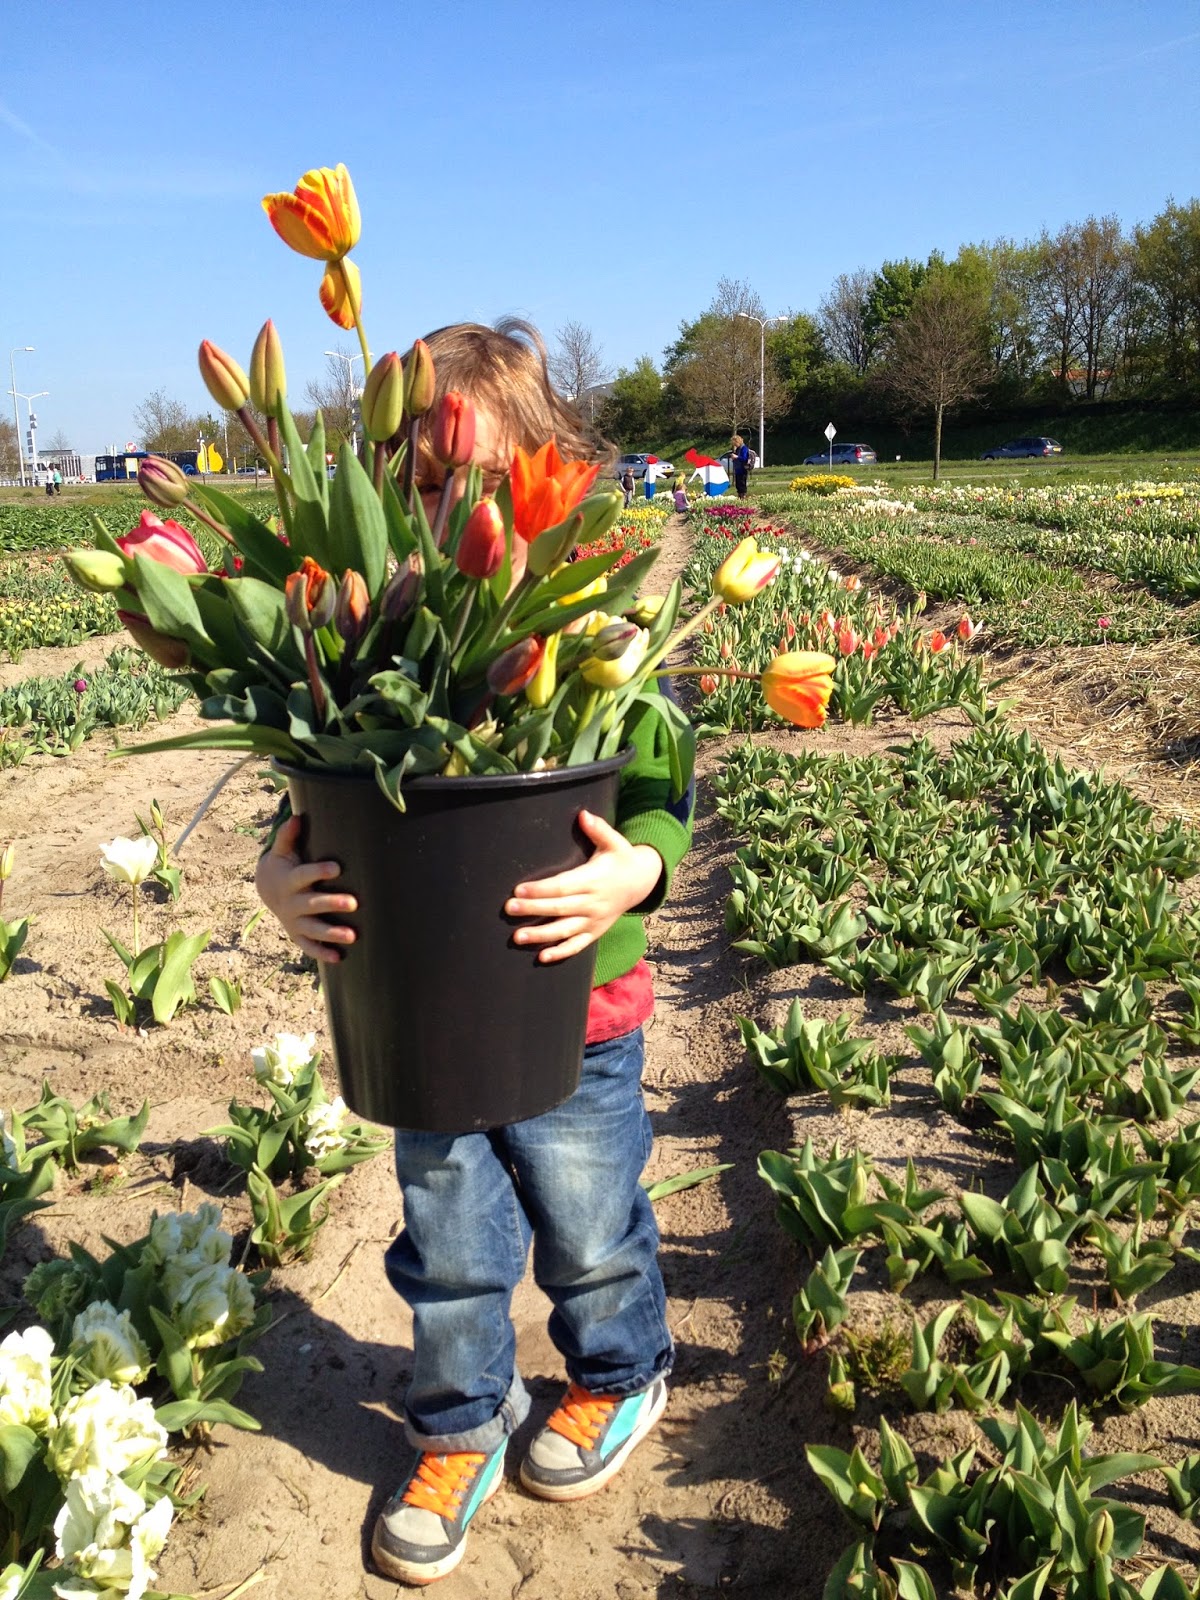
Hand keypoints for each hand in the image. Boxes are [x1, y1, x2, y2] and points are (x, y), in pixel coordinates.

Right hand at [254, 814, 357, 964]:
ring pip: (313, 929)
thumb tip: (296, 816)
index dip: (319, 872)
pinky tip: (339, 958)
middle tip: (354, 903)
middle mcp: (292, 903)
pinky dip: (321, 953)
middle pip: (312, 905)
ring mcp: (294, 921)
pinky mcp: (297, 934)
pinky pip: (309, 947)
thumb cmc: (283, 865)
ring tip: (352, 936)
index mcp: (290, 880)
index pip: (304, 875)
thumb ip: (288, 836)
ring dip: (332, 934)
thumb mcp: (282, 851)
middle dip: (332, 904)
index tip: (336, 868)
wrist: (267, 889)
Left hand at [504, 810, 662, 963]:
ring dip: (541, 936)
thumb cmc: (621, 858)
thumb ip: (599, 830)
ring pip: (565, 931)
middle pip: (559, 908)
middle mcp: (594, 903)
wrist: (642, 882)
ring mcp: (595, 920)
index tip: (518, 890)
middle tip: (509, 909)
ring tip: (517, 937)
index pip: (563, 886)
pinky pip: (577, 945)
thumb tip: (583, 815)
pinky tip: (541, 957)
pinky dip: (561, 953)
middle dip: (533, 910)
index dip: (540, 889)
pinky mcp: (595, 932)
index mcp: (594, 880)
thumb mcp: (615, 842)